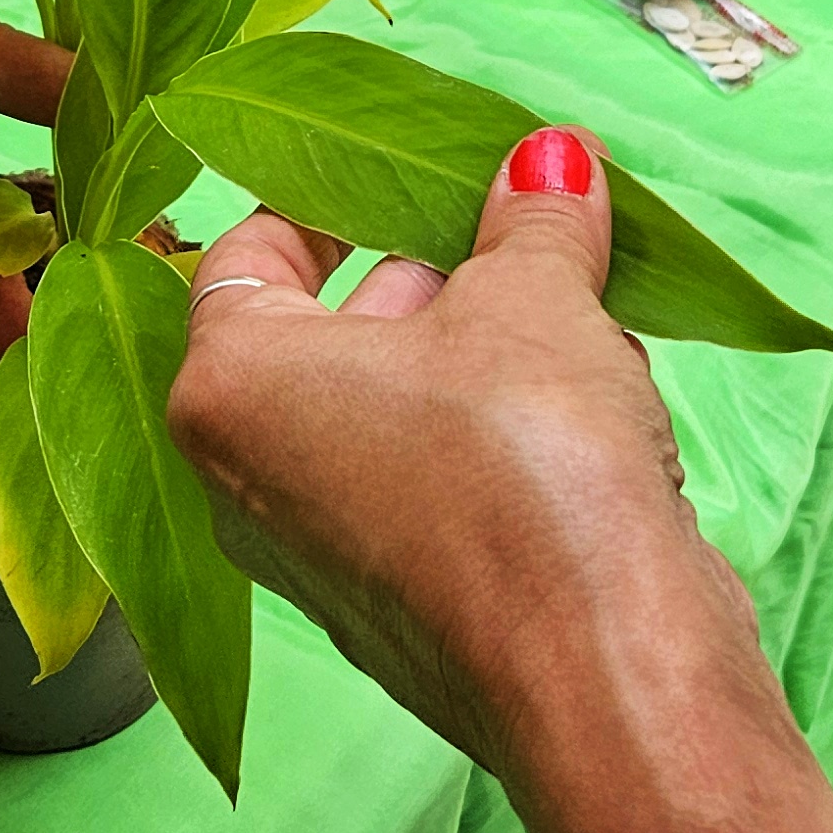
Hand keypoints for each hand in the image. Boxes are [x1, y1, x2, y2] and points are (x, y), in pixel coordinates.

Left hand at [168, 127, 751, 775]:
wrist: (604, 676)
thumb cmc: (528, 468)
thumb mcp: (534, 301)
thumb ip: (531, 219)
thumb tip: (551, 156)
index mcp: (228, 388)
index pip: (244, 253)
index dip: (323, 195)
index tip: (395, 169)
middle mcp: (244, 482)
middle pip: (323, 335)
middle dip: (427, 276)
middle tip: (511, 232)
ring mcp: (318, 561)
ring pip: (388, 415)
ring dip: (478, 359)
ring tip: (575, 320)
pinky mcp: (397, 615)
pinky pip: (429, 492)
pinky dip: (494, 445)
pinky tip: (592, 418)